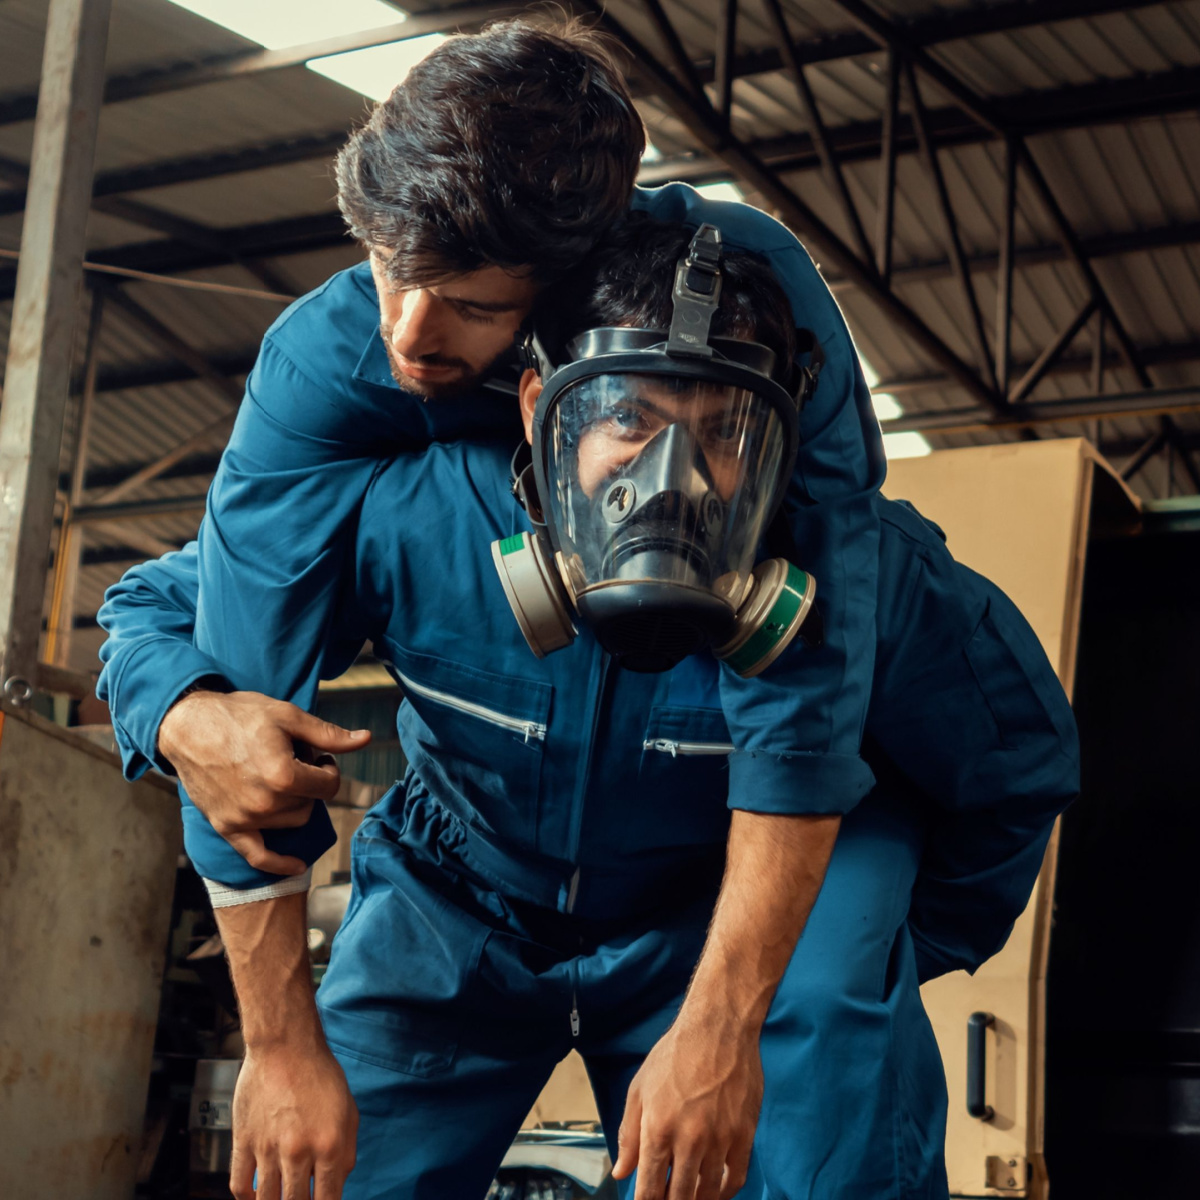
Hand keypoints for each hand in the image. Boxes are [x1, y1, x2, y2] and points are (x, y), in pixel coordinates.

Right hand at [158, 689, 370, 873]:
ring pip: (293, 822)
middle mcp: (265, 803)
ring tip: (277, 777)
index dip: (329, 768)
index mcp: (283, 776)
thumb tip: (365, 739)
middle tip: (293, 760)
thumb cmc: (239, 715)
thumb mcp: (288, 716)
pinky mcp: (227, 827)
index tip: (318, 756)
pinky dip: (279, 864)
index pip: (330, 785)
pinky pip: (258, 857)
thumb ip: (329, 735)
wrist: (188, 726)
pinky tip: (298, 865)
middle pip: (311, 803)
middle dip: (310, 783)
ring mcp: (244, 819)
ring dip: (294, 803)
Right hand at [230, 1042, 357, 1199]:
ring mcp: (268, 1148)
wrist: (285, 1045)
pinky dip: (247, 1198)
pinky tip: (255, 1196)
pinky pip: (239, 1185)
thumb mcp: (348, 1112)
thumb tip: (336, 1186)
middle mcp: (298, 1151)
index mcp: (329, 1145)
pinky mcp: (243, 1141)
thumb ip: (345, 1153)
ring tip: (280, 1199)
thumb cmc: (320, 1075)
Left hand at [612, 1011, 761, 1199]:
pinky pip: (735, 1177)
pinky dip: (724, 1192)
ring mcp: (720, 1139)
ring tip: (689, 1199)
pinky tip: (716, 1192)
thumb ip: (629, 1134)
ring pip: (707, 1193)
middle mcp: (689, 1140)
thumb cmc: (676, 1053)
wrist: (718, 1028)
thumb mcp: (640, 1089)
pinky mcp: (744, 1133)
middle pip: (679, 1197)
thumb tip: (621, 1171)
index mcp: (658, 1129)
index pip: (649, 1188)